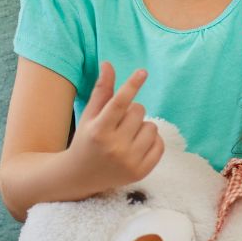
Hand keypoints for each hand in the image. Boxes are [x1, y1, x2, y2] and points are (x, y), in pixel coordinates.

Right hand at [66, 61, 163, 193]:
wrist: (81, 175)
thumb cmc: (86, 140)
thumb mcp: (89, 115)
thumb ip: (101, 91)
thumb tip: (108, 64)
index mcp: (98, 130)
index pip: (119, 103)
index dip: (131, 85)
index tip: (142, 72)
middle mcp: (114, 147)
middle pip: (138, 111)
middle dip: (132, 111)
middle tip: (119, 122)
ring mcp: (129, 161)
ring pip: (151, 127)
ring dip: (142, 126)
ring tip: (127, 134)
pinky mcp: (142, 172)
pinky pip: (160, 144)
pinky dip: (152, 140)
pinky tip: (137, 144)